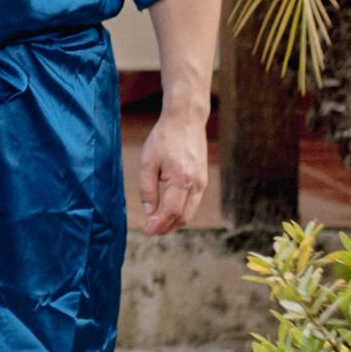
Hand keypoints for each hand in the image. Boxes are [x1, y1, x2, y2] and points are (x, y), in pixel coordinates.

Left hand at [138, 101, 211, 234]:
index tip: (147, 231)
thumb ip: (148, 188)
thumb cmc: (164, 138)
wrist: (186, 120)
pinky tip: (169, 209)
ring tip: (158, 223)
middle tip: (151, 230)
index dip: (159, 225)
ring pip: (190, 211)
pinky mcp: (203, 178)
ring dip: (175, 221)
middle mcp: (196, 183)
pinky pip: (193, 201)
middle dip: (167, 227)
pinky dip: (182, 210)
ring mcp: (202, 182)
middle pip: (184, 216)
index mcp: (181, 179)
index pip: (171, 211)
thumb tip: (149, 211)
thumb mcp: (148, 161)